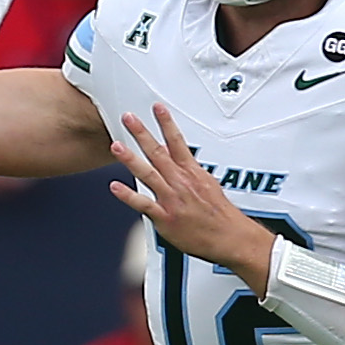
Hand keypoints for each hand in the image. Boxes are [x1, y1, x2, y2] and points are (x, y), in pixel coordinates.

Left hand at [108, 104, 274, 282]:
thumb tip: (183, 163)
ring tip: (116, 146)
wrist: (229, 237)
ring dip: (131, 159)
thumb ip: (191, 173)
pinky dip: (128, 195)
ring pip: (148, 174)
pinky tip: (115, 186)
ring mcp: (171, 198)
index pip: (177, 142)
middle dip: (142, 133)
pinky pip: (144, 204)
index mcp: (192, 173)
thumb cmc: (220, 215)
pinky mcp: (165, 217)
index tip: (157, 108)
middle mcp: (180, 182)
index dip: (166, 123)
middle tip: (129, 118)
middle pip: (158, 152)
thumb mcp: (209, 185)